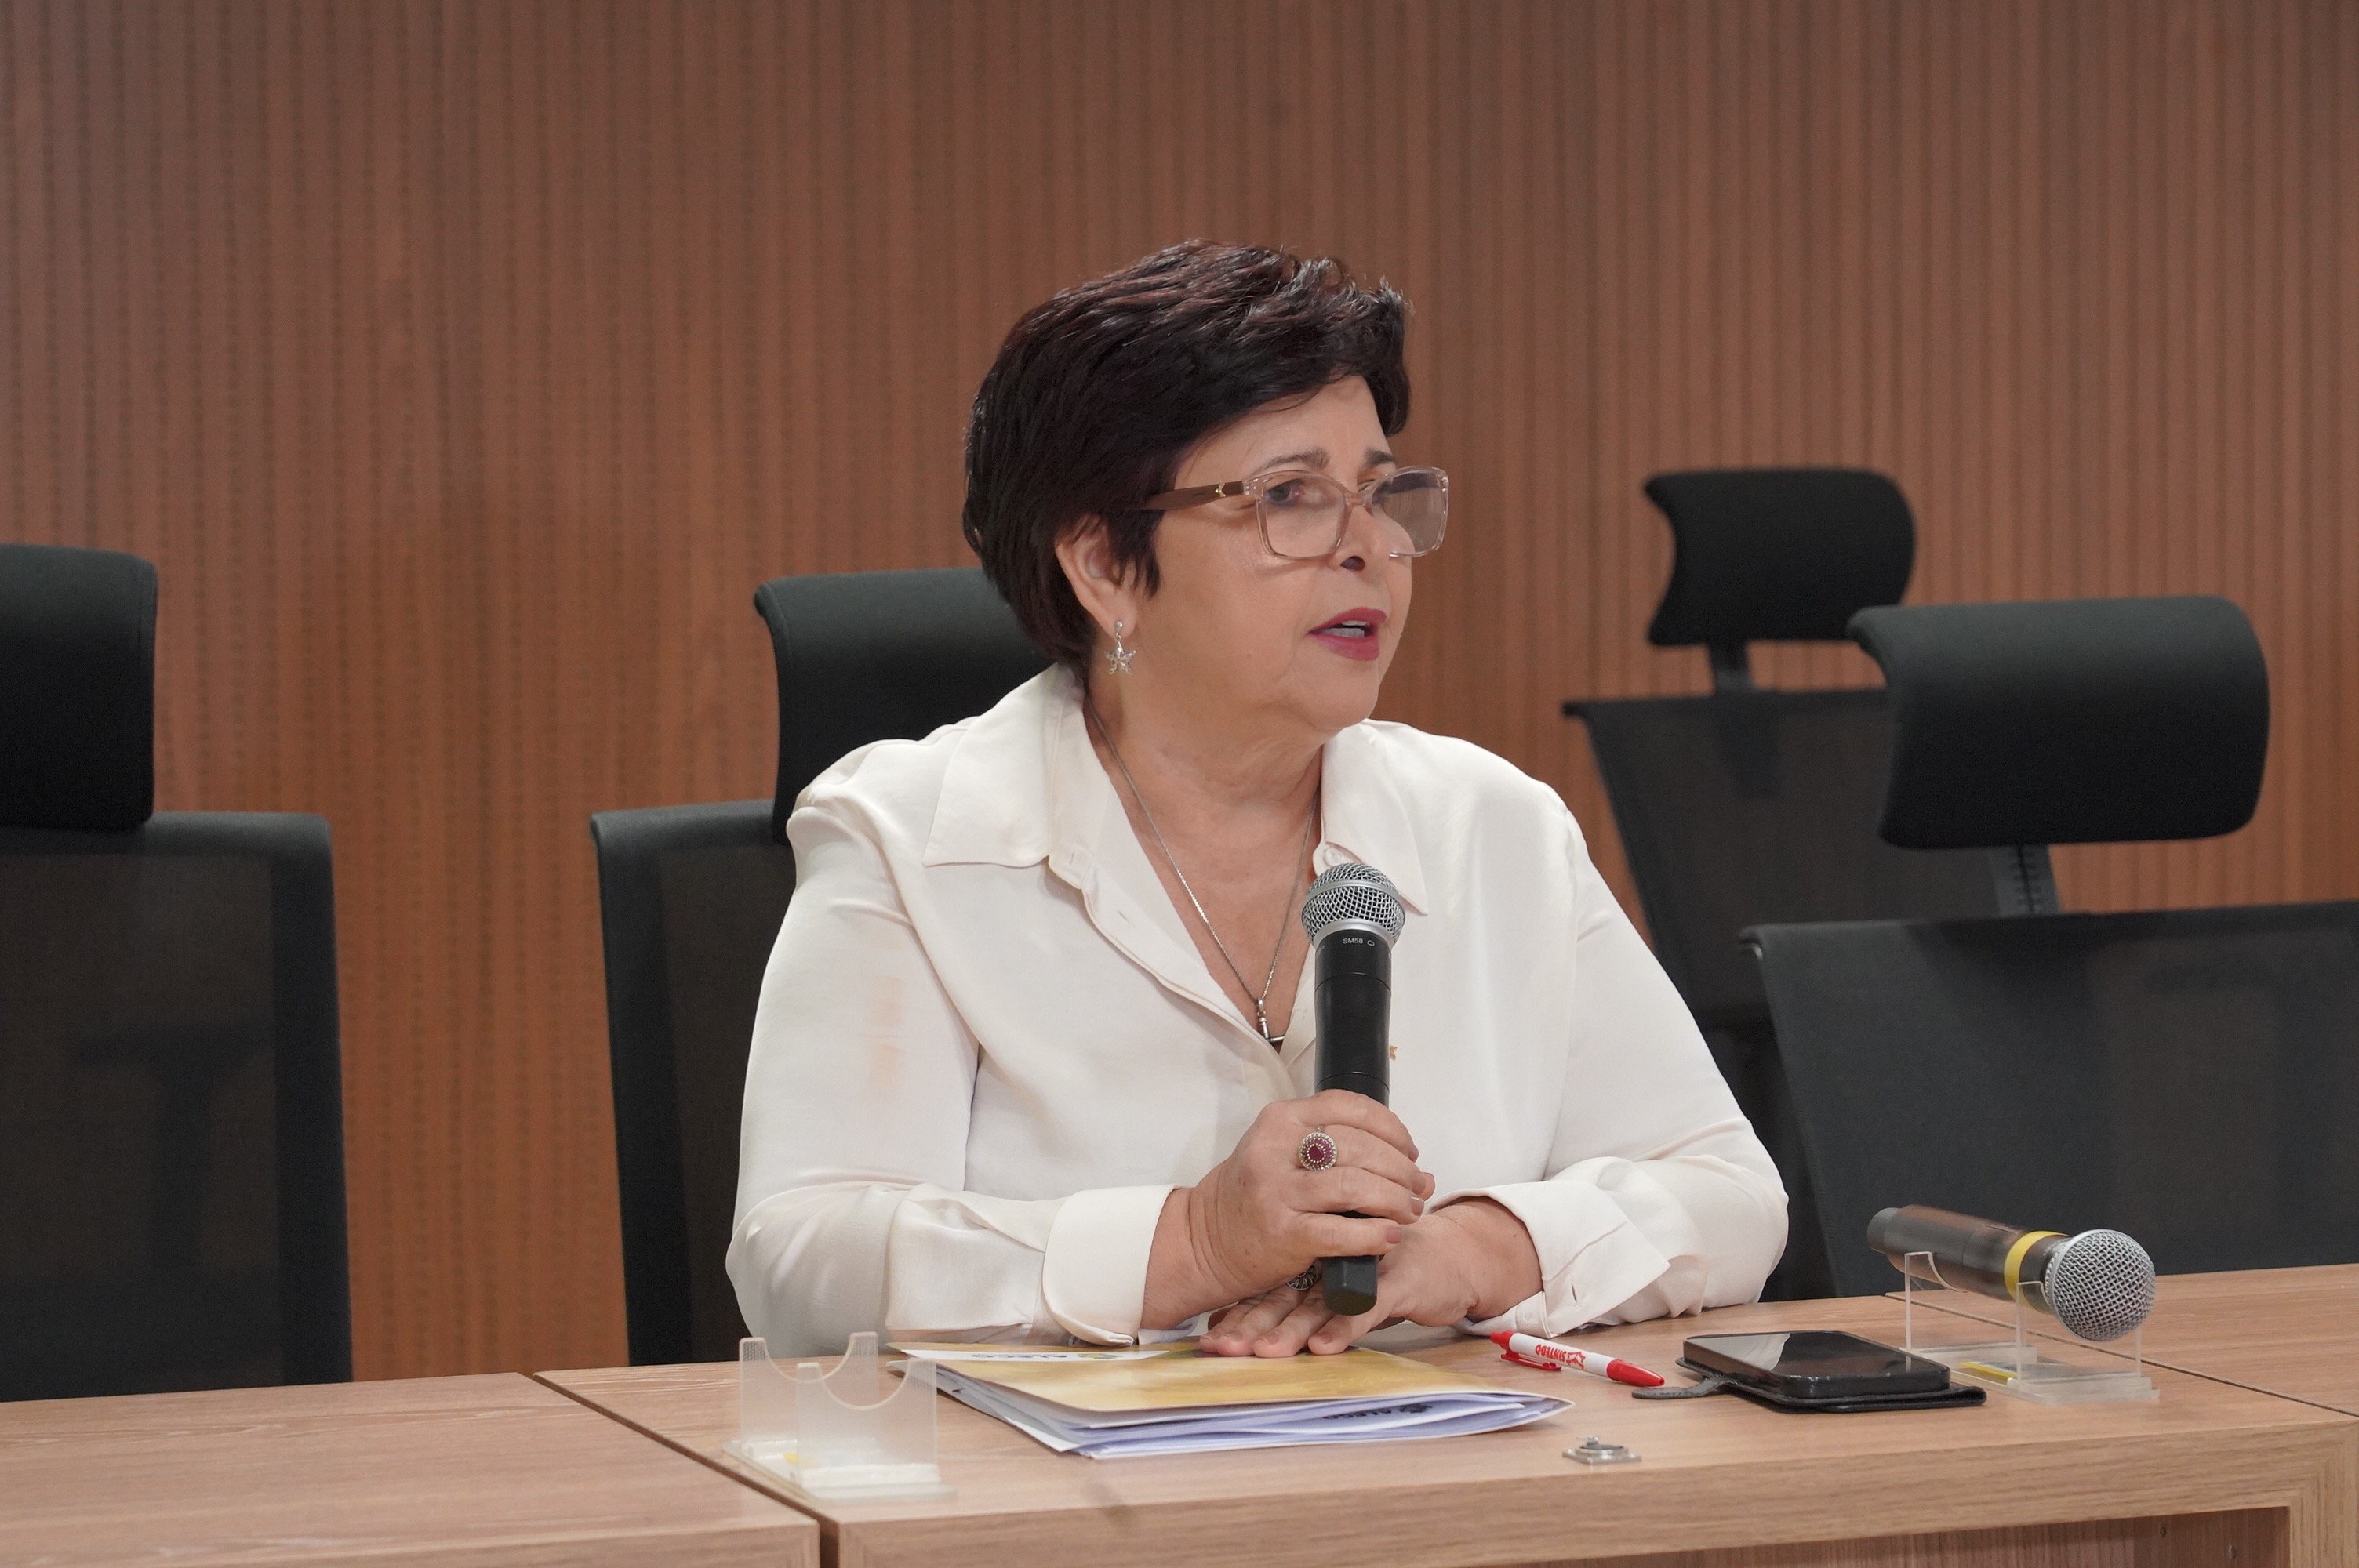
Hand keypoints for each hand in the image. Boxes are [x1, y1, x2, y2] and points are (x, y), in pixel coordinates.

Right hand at [1142, 1090, 1433, 1328]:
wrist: (1207, 1239)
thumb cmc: (1258, 1194)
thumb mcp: (1285, 1153)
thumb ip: (1341, 1151)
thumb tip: (1416, 1169)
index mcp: (1280, 1120)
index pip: (1349, 1107)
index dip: (1392, 1128)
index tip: (1409, 1150)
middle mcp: (1275, 1150)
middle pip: (1359, 1147)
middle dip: (1401, 1168)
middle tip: (1418, 1188)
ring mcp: (1276, 1192)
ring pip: (1355, 1186)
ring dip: (1396, 1200)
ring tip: (1410, 1211)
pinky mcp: (1282, 1234)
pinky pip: (1341, 1231)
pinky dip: (1374, 1235)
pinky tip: (1390, 1238)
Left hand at [1198, 1198, 1541, 1355]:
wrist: (1453, 1256)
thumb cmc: (1389, 1271)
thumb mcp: (1340, 1288)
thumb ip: (1300, 1302)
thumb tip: (1238, 1328)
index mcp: (1314, 1263)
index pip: (1268, 1289)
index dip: (1239, 1314)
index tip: (1209, 1342)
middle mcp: (1331, 1263)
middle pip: (1284, 1296)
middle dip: (1253, 1324)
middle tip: (1224, 1348)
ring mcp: (1363, 1269)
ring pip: (1320, 1302)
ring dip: (1292, 1329)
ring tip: (1266, 1352)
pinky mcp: (1398, 1282)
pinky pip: (1368, 1306)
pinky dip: (1345, 1326)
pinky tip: (1324, 1347)